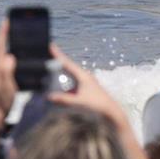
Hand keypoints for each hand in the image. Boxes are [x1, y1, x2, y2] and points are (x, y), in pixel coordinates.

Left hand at [0, 19, 17, 126]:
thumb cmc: (3, 100)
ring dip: (8, 41)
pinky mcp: (4, 75)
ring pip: (4, 51)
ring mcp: (0, 70)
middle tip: (11, 22)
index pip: (1, 45)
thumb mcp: (7, 86)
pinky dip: (12, 51)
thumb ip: (6, 71)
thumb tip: (10, 56)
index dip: (4, 32)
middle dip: (6, 33)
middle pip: (2, 45)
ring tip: (15, 32)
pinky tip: (18, 52)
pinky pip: (8, 59)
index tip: (7, 20)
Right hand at [47, 44, 156, 158]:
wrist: (112, 113)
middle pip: (67, 67)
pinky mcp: (85, 90)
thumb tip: (48, 96)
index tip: (50, 45)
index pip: (67, 62)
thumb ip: (64, 99)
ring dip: (60, 73)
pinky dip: (63, 83)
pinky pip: (71, 83)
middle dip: (57, 62)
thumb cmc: (97, 105)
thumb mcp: (79, 102)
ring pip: (69, 76)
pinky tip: (57, 87)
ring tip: (49, 70)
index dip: (58, 54)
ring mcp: (85, 83)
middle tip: (46, 55)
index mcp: (83, 76)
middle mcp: (84, 77)